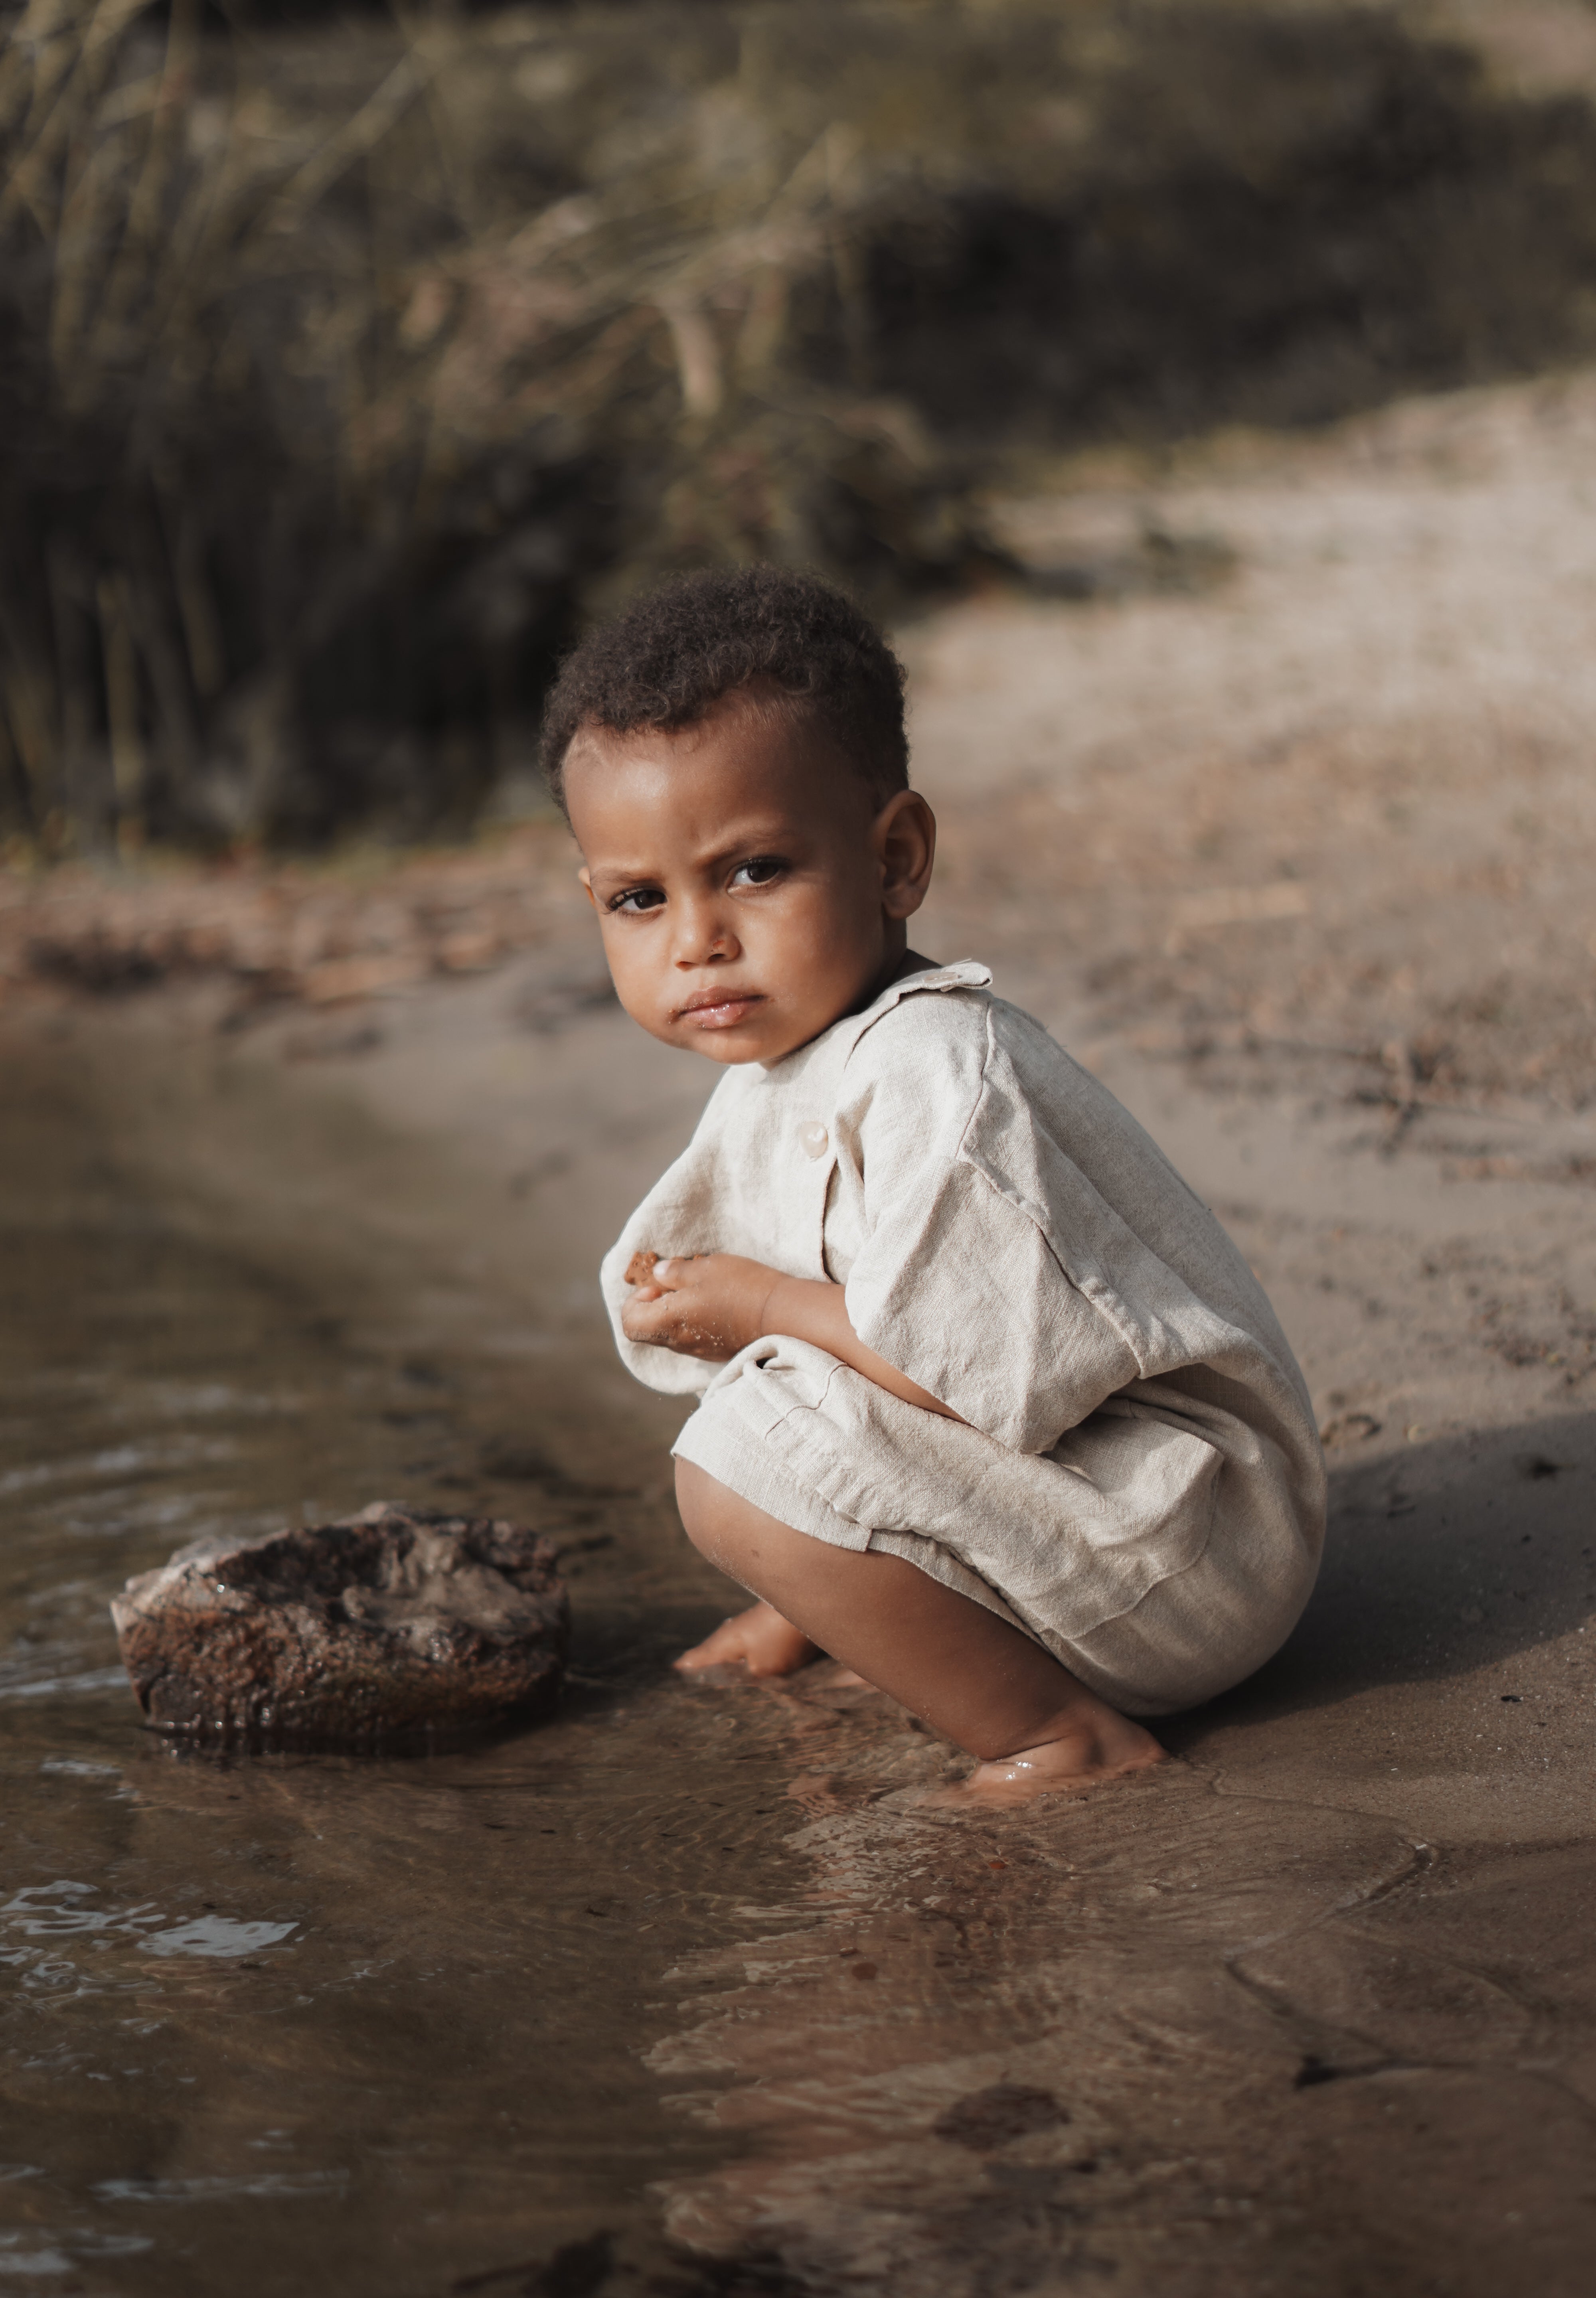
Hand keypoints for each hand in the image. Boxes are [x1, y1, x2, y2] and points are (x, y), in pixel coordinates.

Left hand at [621, 1252, 782, 1361]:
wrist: (781, 1314)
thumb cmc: (740, 1287)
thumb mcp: (703, 1268)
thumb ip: (675, 1272)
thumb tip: (658, 1274)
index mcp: (668, 1322)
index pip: (630, 1324)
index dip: (634, 1303)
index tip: (657, 1286)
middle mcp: (680, 1342)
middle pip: (650, 1330)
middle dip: (655, 1306)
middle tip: (676, 1285)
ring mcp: (700, 1350)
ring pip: (673, 1334)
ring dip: (677, 1313)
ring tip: (699, 1291)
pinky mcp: (718, 1351)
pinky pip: (695, 1338)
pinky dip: (695, 1322)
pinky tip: (716, 1304)